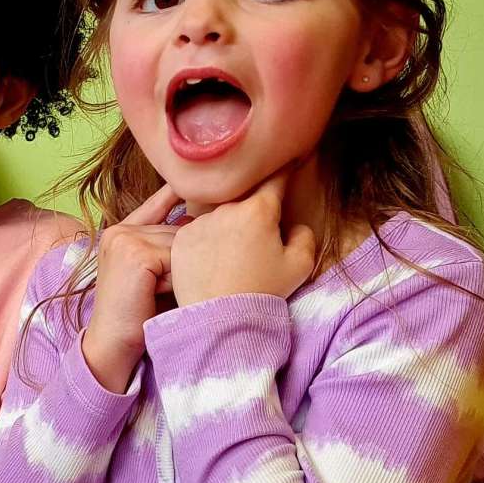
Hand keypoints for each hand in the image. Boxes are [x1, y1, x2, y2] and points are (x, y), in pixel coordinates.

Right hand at [82, 183, 178, 393]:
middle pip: (177, 229)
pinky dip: (176, 280)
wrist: (112, 344)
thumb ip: (165, 246)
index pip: (156, 204)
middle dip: (186, 257)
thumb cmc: (136, 314)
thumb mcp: (150, 274)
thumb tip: (194, 219)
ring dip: (182, 271)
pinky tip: (158, 295)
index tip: (192, 185)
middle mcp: (119, 230)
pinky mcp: (134, 254)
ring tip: (162, 294)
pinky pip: (176, 258)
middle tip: (168, 286)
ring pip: (180, 244)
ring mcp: (124, 240)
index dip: (174, 194)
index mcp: (120, 232)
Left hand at [168, 168, 318, 307]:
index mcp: (258, 210)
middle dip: (253, 216)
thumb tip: (291, 226)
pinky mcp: (180, 240)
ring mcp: (199, 223)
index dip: (283, 172)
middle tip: (258, 243)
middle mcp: (225, 209)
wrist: (220, 320)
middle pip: (244, 203)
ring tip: (232, 261)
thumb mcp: (300, 265)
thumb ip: (303, 235)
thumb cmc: (264, 292)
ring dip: (228, 230)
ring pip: (220, 218)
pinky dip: (207, 244)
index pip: (275, 180)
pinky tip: (213, 265)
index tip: (287, 162)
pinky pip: (198, 234)